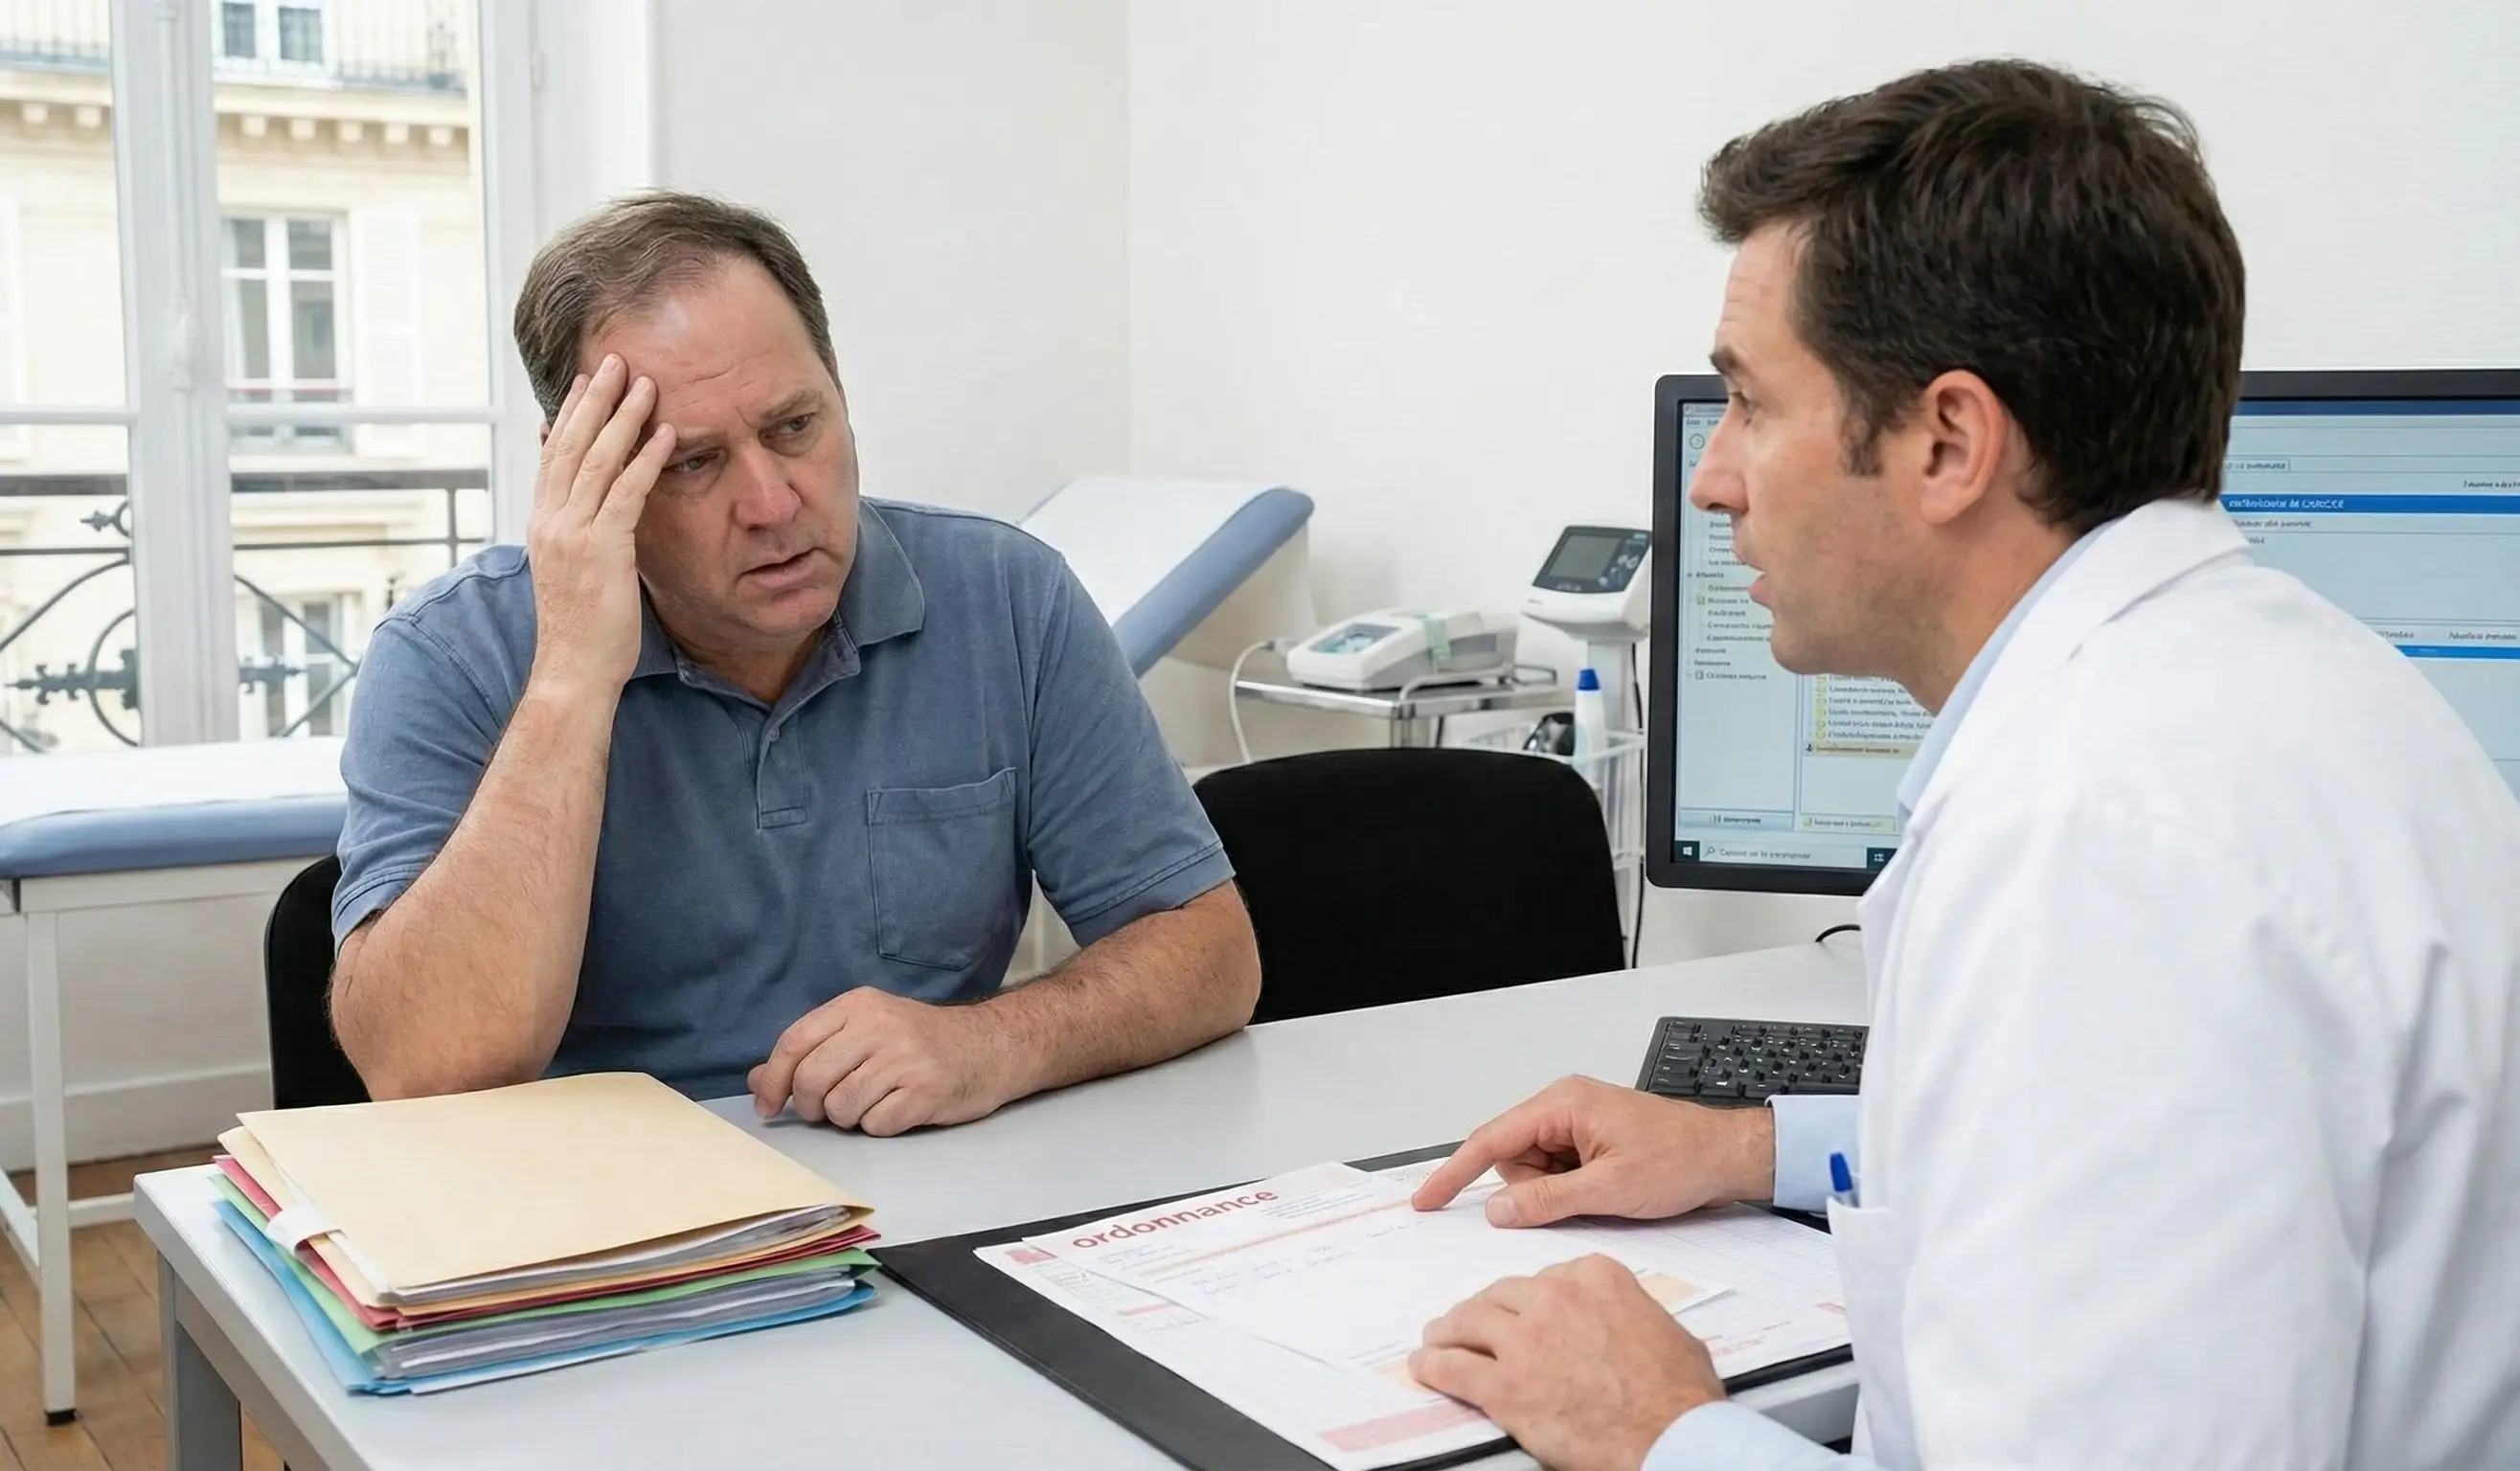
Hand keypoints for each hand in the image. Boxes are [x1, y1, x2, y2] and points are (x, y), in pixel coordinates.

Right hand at [526, 354, 677, 697]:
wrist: (573, 672)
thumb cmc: (584, 630)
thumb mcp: (576, 572)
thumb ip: (582, 534)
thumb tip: (593, 512)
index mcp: (542, 524)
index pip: (553, 455)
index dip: (569, 415)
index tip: (586, 381)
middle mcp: (551, 522)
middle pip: (569, 444)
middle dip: (594, 400)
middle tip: (614, 361)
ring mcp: (572, 534)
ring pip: (596, 460)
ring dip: (623, 417)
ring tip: (645, 382)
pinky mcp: (601, 551)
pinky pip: (626, 493)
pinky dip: (647, 459)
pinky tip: (668, 434)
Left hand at [748, 989, 1023, 1135]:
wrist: (991, 1046)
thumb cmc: (920, 1042)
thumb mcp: (865, 1030)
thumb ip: (812, 1051)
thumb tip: (757, 1080)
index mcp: (858, 1005)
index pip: (794, 1042)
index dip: (773, 1080)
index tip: (768, 1107)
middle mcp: (879, 1026)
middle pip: (812, 1080)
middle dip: (811, 1107)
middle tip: (827, 1110)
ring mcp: (904, 1058)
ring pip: (842, 1108)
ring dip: (849, 1118)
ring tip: (872, 1104)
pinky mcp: (925, 1091)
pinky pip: (876, 1125)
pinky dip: (880, 1126)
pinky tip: (898, 1109)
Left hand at [1412, 1256, 1725, 1470]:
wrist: (1671, 1436)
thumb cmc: (1679, 1395)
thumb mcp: (1665, 1331)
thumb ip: (1630, 1313)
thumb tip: (1626, 1326)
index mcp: (1595, 1278)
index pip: (1544, 1278)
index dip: (1527, 1301)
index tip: (1520, 1311)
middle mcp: (1554, 1298)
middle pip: (1500, 1297)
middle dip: (1482, 1313)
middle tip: (1471, 1324)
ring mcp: (1525, 1340)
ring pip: (1468, 1323)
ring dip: (1448, 1332)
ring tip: (1438, 1339)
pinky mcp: (1505, 1386)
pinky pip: (1454, 1368)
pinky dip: (1434, 1366)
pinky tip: (1426, 1367)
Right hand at [1413, 1076, 1772, 1226]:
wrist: (1727, 1156)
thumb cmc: (1681, 1159)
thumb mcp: (1609, 1189)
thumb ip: (1547, 1201)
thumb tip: (1498, 1210)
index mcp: (1563, 1105)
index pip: (1490, 1140)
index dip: (1455, 1173)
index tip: (1428, 1199)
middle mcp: (1564, 1107)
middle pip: (1512, 1158)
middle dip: (1533, 1189)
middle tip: (1582, 1198)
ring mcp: (1577, 1124)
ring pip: (1534, 1171)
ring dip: (1557, 1193)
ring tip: (1603, 1193)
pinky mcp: (1589, 1141)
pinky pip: (1557, 1173)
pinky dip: (1571, 1191)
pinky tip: (1605, 1191)